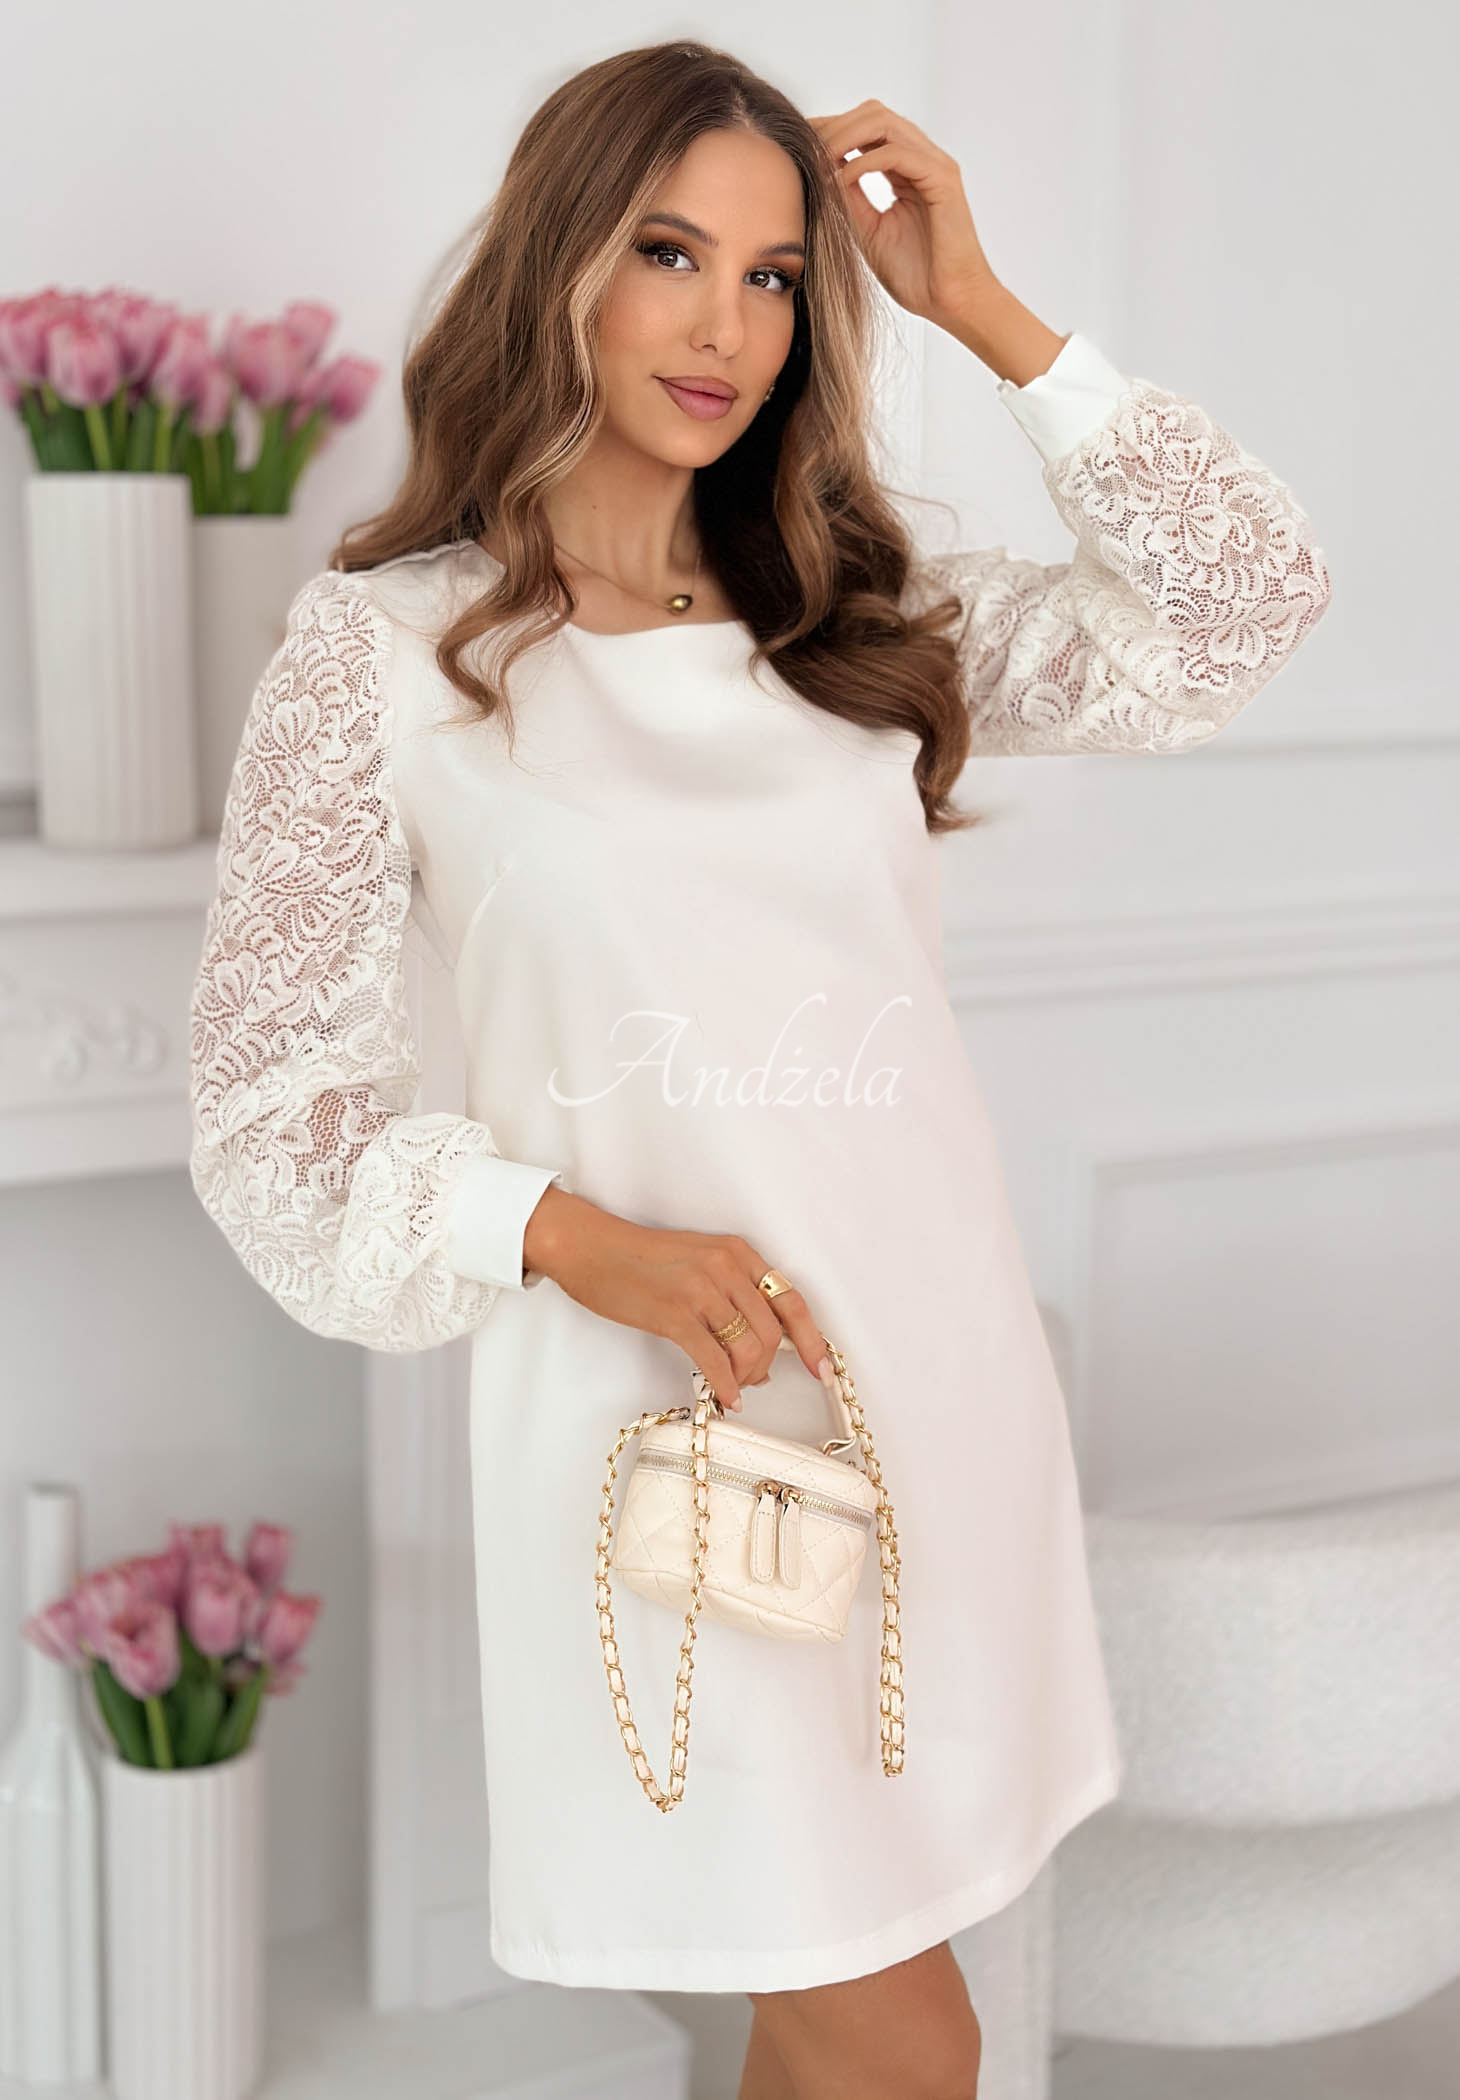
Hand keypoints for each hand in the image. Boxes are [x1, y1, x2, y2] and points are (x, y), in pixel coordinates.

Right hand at [523, 1187, 829, 1409]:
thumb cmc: (640, 1259)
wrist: (590, 1248)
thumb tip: (759, 1350)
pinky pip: (715, 1360)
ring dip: (744, 1378)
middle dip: (767, 1366)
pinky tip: (722, 1397)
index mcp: (738, 1253)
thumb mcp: (698, 1262)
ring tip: (731, 1386)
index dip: (812, 1340)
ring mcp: (701, 1289)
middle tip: (751, 1382)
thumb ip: (732, 1295)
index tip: (822, 1370)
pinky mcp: (675, 1314)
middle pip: (772, 1332)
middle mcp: (727, 1267)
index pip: (791, 1300)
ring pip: (748, 1349)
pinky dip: (725, 1386)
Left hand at [808, 99, 999, 327]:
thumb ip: (848, 198)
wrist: (948, 303)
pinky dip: (864, 163)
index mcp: (907, 168)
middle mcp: (923, 159)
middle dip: (834, 126)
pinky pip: (897, 154)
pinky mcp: (943, 180)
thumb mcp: (867, 230)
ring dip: (845, 136)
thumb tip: (818, 171)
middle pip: (873, 114)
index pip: (866, 129)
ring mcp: (935, 165)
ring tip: (818, 159)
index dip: (831, 130)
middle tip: (803, 148)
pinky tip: (841, 180)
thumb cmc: (915, 275)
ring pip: (884, 124)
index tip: (797, 145)